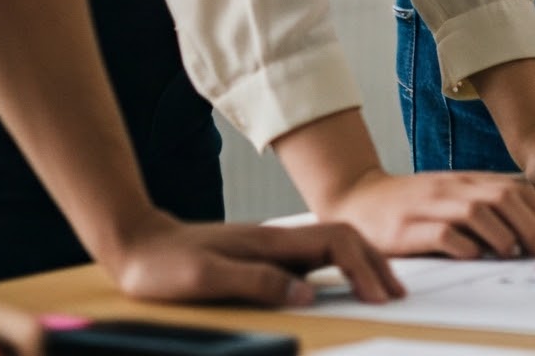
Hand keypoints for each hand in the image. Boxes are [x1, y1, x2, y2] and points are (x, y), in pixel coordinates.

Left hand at [105, 213, 402, 305]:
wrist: (138, 245)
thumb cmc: (165, 265)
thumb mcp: (206, 277)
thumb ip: (258, 281)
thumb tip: (307, 294)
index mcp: (272, 242)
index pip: (336, 243)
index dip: (364, 267)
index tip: (381, 295)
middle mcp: (279, 240)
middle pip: (344, 240)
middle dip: (374, 264)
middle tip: (395, 295)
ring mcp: (272, 247)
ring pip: (332, 247)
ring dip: (361, 264)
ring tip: (379, 289)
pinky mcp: (263, 258)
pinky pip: (314, 260)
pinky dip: (339, 269)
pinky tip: (339, 286)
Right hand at [319, 170, 534, 260]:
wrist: (357, 198)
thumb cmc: (410, 204)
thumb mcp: (450, 196)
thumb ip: (482, 205)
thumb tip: (526, 232)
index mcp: (467, 181)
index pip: (516, 190)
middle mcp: (453, 188)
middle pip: (503, 197)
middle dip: (530, 224)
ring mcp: (430, 205)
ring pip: (477, 210)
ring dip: (502, 233)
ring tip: (515, 253)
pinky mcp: (407, 227)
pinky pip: (441, 232)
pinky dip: (462, 243)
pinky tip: (475, 256)